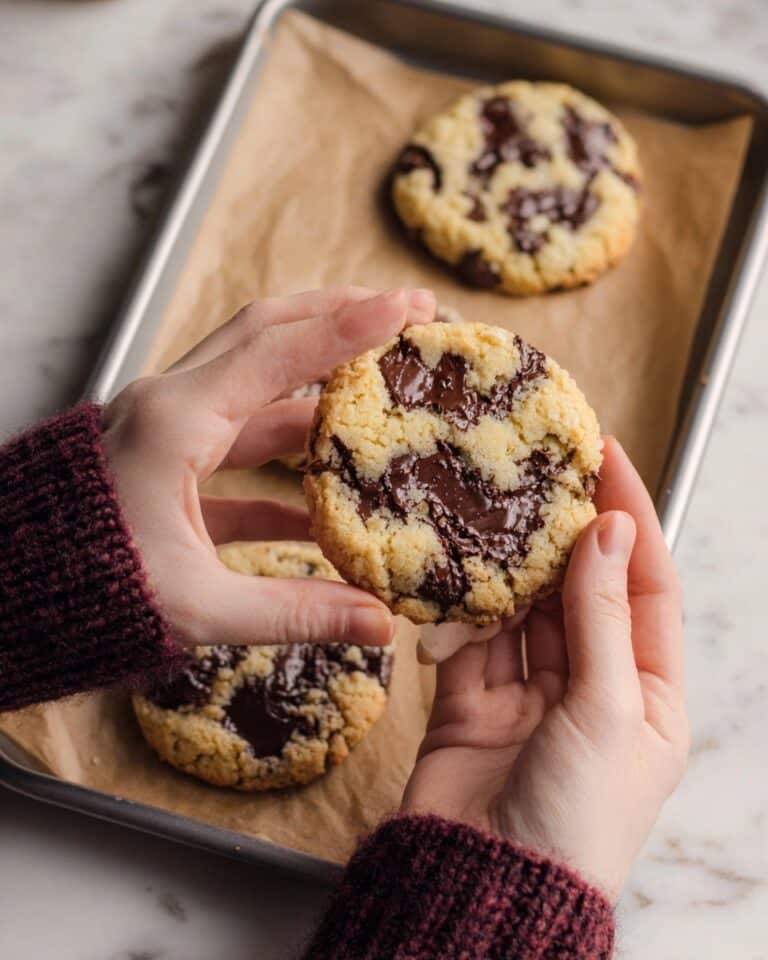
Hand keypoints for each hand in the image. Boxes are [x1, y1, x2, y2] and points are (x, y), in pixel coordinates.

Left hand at [102, 286, 435, 648]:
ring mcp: (167, 430)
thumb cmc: (86, 594)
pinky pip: (239, 446)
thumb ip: (294, 610)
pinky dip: (286, 459)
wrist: (13, 600)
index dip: (348, 329)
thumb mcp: (197, 606)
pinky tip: (328, 494)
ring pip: (256, 386)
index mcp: (175, 422)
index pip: (277, 353)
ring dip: (319, 385)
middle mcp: (170, 407)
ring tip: (382, 387)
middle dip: (338, 317)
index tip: (406, 308)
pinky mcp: (166, 462)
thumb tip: (380, 624)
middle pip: (267, 335)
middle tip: (405, 311)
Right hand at [402, 437, 688, 900]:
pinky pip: (473, 641)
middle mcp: (593, 690)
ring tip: (498, 512)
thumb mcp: (608, 710)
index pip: (646, 587)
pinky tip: (459, 576)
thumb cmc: (575, 821)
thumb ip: (602, 616)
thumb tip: (609, 531)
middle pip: (583, 591)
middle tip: (542, 473)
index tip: (607, 459)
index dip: (630, 520)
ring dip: (513, 568)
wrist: (484, 888)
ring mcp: (531, 696)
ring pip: (524, 609)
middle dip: (564, 535)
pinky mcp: (474, 702)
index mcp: (648, 696)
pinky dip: (465, 611)